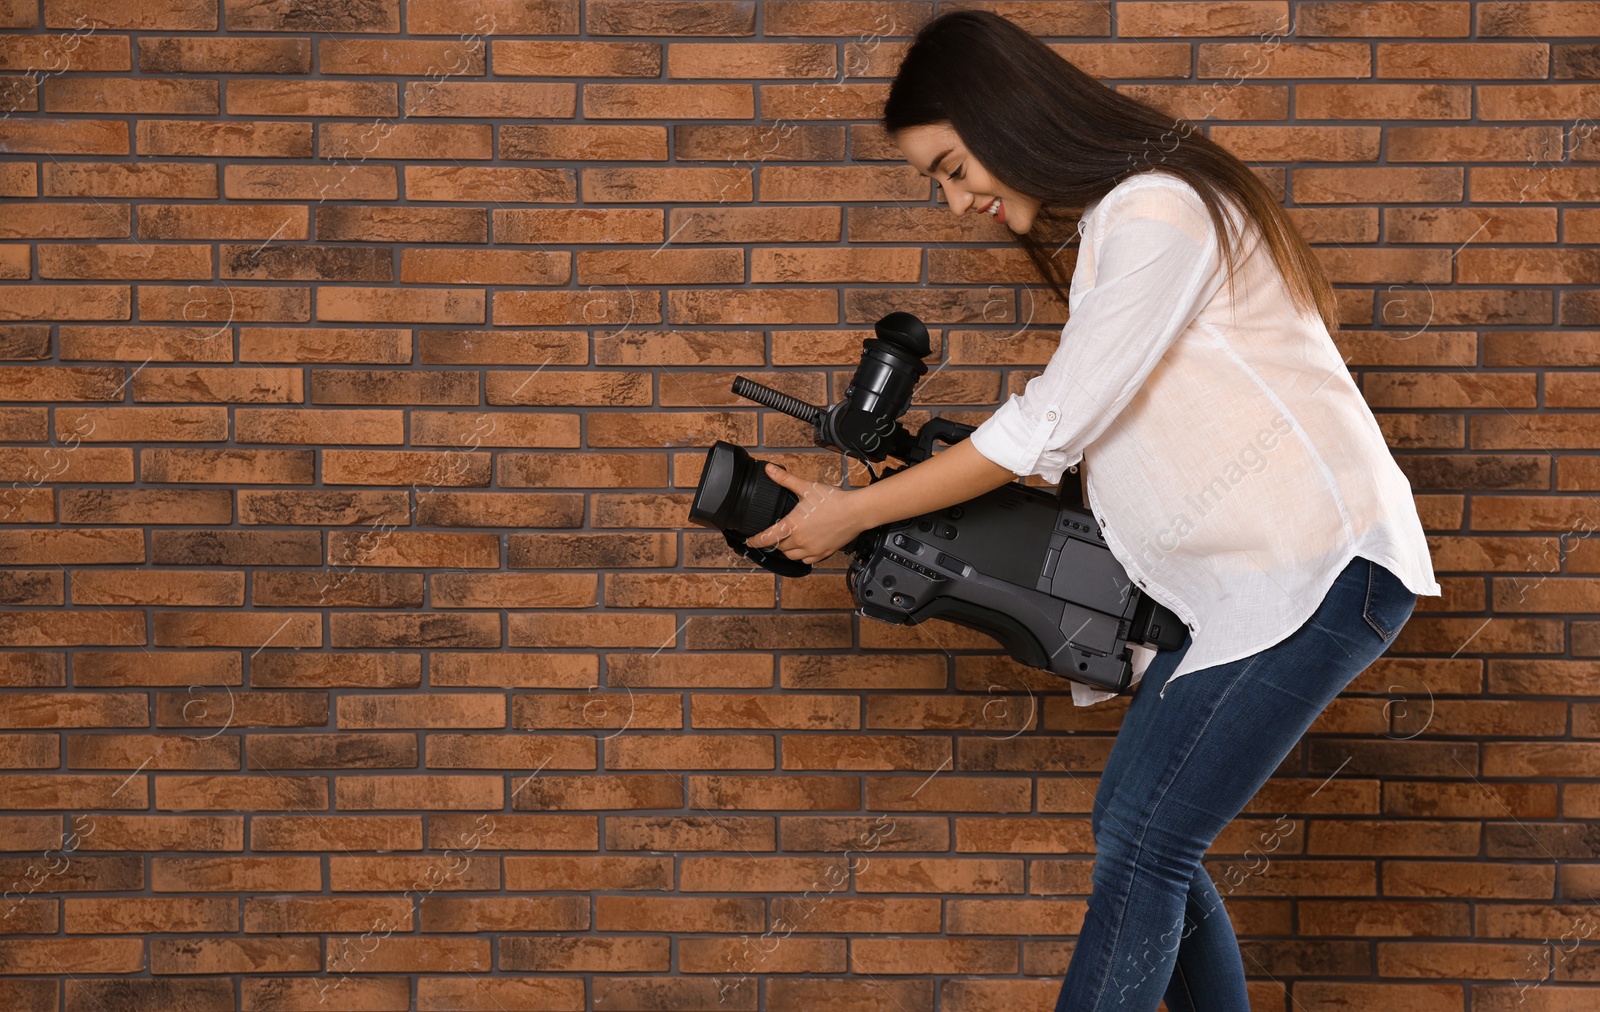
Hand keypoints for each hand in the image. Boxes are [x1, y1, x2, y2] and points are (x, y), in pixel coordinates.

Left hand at [742, 462, 867, 563]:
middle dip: (775, 541)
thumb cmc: (833, 500)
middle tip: (775, 534)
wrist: (856, 512)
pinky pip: (807, 560)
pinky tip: (804, 547)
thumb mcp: (806, 487)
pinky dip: (802, 556)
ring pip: (792, 556)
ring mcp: (812, 549)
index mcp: (793, 526)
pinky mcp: (823, 553)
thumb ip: (785, 479)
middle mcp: (800, 541)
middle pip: (780, 547)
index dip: (755, 541)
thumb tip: (769, 469)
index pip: (767, 538)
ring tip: (789, 540)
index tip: (749, 541)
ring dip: (787, 550)